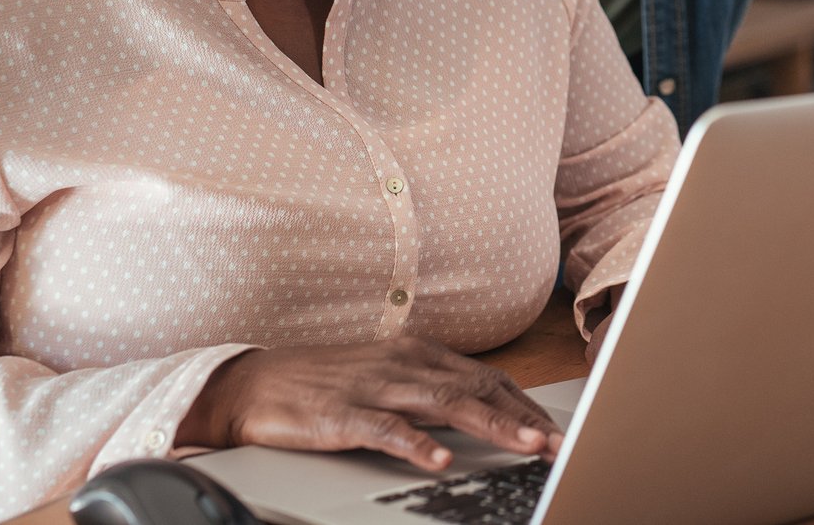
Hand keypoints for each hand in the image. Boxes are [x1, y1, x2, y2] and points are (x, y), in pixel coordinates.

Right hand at [175, 336, 562, 472]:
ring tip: (526, 445)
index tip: (556, 429)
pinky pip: (388, 430)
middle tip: (558, 442)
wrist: (255, 383)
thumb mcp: (388, 378)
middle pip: (479, 389)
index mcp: (419, 353)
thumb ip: (431, 391)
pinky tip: (441, 459)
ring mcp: (376, 386)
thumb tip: (482, 412)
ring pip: (447, 404)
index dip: (526, 404)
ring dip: (492, 425)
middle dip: (524, 417)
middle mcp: (404, 363)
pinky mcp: (344, 413)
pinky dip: (418, 444)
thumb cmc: (324, 383)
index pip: (488, 379)